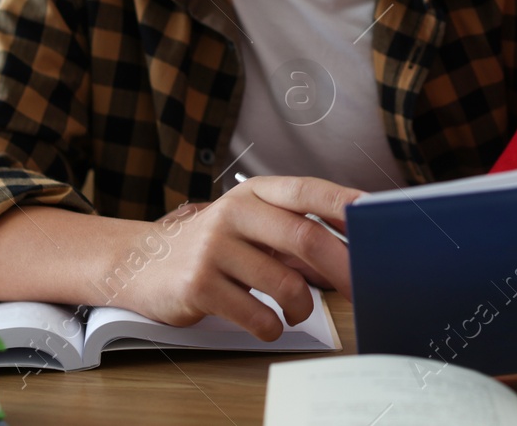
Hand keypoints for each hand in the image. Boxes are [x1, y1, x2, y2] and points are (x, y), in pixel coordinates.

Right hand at [127, 176, 363, 340]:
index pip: (306, 190)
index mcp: (253, 194)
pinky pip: (257, 315)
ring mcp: (214, 249)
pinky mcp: (199, 286)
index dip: (342, 202)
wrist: (142, 264)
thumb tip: (354, 243)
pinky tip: (268, 324)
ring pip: (284, 283)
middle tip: (362, 287)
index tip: (374, 215)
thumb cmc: (214, 246)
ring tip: (297, 313)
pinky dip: (273, 327)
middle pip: (303, 237)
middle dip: (342, 267)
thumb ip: (295, 227)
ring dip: (303, 308)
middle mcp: (234, 214)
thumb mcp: (251, 224)